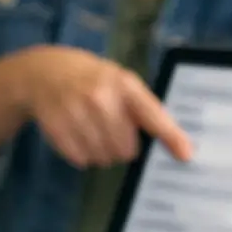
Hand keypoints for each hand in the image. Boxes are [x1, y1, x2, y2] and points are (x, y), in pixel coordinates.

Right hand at [16, 46, 192, 167]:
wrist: (45, 72)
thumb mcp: (120, 82)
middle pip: (126, 149)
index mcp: (123, 84)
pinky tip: (78, 134)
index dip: (171, 136)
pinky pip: (82, 160)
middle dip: (123, 147)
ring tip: (93, 131)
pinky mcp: (57, 129)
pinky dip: (83, 154)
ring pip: (104, 157)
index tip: (186, 154)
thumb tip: (176, 146)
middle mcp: (100, 98)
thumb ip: (144, 109)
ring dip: (102, 153)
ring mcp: (76, 113)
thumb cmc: (93, 80)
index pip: (152, 114)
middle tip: (112, 131)